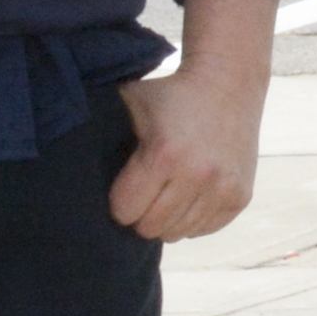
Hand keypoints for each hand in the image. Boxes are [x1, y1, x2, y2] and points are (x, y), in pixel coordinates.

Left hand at [111, 50, 267, 239]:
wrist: (227, 81)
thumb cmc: (170, 94)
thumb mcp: (132, 102)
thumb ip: (104, 130)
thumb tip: (75, 163)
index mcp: (163, 154)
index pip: (126, 210)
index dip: (120, 202)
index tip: (125, 189)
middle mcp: (197, 175)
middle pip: (151, 228)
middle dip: (142, 215)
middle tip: (144, 195)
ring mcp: (222, 188)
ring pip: (178, 233)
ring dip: (168, 219)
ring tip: (167, 194)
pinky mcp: (240, 197)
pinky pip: (204, 230)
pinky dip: (193, 218)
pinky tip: (190, 194)